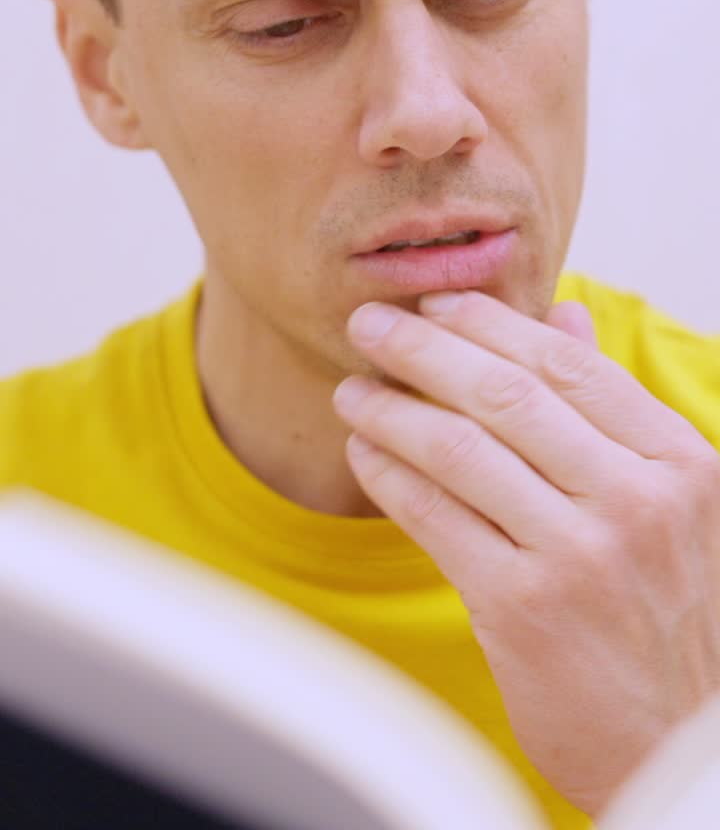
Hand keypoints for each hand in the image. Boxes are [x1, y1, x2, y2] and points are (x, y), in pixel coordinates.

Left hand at [332, 291, 719, 816]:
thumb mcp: (670, 497)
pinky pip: (437, 518)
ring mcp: (580, 556)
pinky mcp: (522, 610)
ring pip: (460, 449)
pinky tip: (365, 453)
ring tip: (353, 390)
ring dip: (392, 410)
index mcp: (678, 460)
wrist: (671, 741)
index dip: (489, 324)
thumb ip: (612, 406)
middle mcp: (635, 500)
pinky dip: (391, 476)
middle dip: (422, 349)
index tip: (433, 306)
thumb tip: (564, 314)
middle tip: (368, 325)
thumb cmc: (665, 609)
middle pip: (504, 394)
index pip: (566, 365)